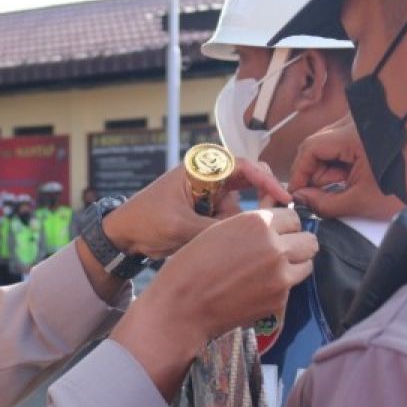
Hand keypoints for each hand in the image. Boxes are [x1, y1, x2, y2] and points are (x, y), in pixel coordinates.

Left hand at [102, 159, 289, 259]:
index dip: (267, 180)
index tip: (282, 198)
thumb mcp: (181, 227)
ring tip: (211, 236)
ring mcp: (210, 193)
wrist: (124, 235)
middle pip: (251, 182)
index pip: (244, 165)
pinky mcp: (209, 209)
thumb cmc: (145, 221)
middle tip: (264, 224)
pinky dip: (228, 230)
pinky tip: (212, 240)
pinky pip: (231, 218)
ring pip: (242, 206)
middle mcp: (209, 176)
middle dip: (258, 203)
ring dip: (236, 223)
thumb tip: (250, 236)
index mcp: (201, 168)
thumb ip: (216, 229)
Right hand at [112, 207, 316, 396]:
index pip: (293, 217)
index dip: (283, 225)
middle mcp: (275, 247)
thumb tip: (278, 224)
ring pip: (307, 263)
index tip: (276, 232)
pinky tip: (258, 287)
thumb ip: (252, 226)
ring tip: (273, 269)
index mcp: (257, 223)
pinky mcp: (279, 300)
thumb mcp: (220, 230)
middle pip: (309, 240)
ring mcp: (280, 275)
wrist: (182, 307)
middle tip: (281, 249)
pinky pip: (292, 286)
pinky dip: (281, 285)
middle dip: (297, 242)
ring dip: (295, 264)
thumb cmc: (192, 266)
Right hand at [287, 115, 403, 220]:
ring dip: (331, 174)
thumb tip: (305, 202)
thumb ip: (328, 204)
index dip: (299, 174)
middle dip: (317, 177)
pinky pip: (343, 150)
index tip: (297, 195)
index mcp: (348, 134)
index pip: (308, 150)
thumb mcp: (364, 199)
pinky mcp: (366, 133)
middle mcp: (350, 124)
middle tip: (325, 198)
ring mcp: (358, 127)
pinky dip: (344, 167)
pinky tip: (358, 180)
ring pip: (329, 151)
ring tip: (350, 189)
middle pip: (316, 150)